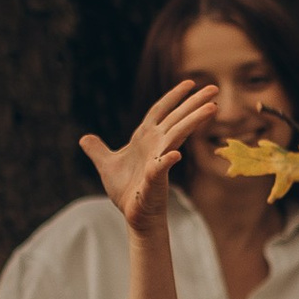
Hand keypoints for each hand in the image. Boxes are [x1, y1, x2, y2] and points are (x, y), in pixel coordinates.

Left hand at [81, 78, 217, 233]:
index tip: (190, 83)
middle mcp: (155, 145)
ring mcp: (158, 160)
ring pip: (177, 136)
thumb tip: (84, 138)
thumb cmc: (126, 191)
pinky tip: (175, 155)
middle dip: (194, 103)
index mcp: (145, 138)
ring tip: (211, 108)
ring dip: (193, 121)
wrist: (133, 215)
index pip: (161, 111)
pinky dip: (165, 161)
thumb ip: (98, 150)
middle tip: (214, 89)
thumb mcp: (106, 165)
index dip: (174, 96)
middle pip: (177, 118)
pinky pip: (160, 168)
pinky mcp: (154, 179)